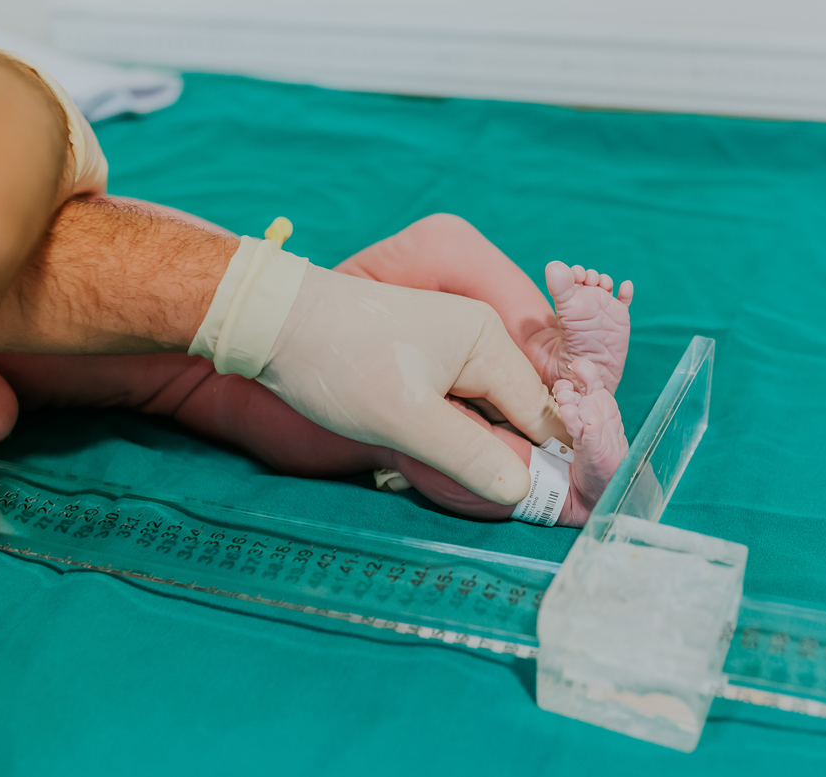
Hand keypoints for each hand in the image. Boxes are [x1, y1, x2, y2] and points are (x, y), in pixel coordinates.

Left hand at [189, 235, 566, 504]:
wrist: (272, 322)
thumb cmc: (339, 366)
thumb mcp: (408, 421)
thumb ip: (471, 457)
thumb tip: (522, 491)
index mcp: (486, 339)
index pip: (539, 409)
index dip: (548, 457)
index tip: (554, 503)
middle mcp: (478, 333)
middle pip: (517, 406)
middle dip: (513, 451)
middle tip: (506, 502)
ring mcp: (452, 340)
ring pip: (488, 406)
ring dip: (482, 443)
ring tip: (473, 482)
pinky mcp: (425, 352)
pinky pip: (462, 399)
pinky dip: (460, 429)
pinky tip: (443, 454)